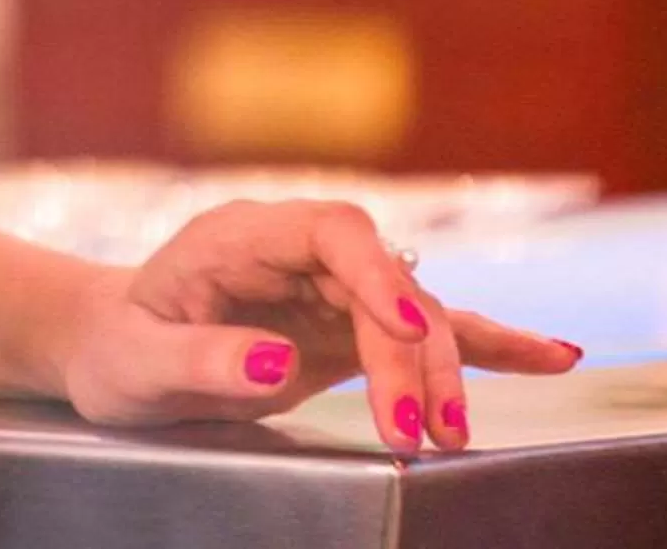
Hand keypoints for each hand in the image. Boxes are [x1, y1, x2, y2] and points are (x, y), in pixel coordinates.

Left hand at [56, 199, 582, 453]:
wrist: (113, 351)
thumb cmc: (116, 352)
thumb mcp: (137, 366)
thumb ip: (201, 360)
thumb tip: (276, 361)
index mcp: (239, 237)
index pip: (332, 230)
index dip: (377, 272)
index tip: (402, 329)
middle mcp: (294, 251)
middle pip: (383, 283)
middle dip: (409, 355)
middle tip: (414, 431)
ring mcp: (328, 287)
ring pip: (413, 315)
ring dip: (439, 372)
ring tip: (448, 436)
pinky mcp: (351, 327)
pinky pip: (427, 332)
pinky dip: (487, 345)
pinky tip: (552, 357)